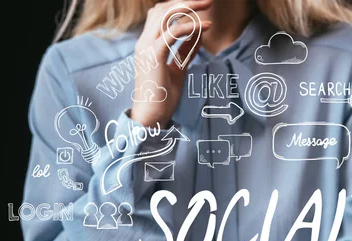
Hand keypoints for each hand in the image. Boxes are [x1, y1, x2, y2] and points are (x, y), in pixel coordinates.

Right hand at [131, 0, 212, 126]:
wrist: (151, 117)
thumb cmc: (163, 97)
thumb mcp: (178, 69)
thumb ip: (186, 51)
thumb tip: (199, 33)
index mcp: (147, 45)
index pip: (159, 15)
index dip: (178, 7)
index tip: (199, 7)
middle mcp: (144, 43)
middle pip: (161, 9)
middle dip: (184, 1)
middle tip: (207, 1)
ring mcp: (146, 48)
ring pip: (164, 14)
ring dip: (187, 7)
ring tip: (207, 6)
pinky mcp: (154, 56)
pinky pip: (172, 32)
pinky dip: (190, 26)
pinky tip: (206, 26)